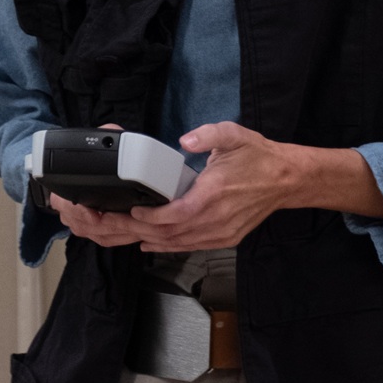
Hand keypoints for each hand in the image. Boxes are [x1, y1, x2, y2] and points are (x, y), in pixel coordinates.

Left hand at [48, 121, 382, 254]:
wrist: (289, 181)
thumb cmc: (261, 158)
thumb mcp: (234, 136)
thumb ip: (208, 136)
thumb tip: (185, 140)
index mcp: (212, 198)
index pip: (169, 218)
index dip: (141, 219)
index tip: (119, 210)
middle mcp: (211, 223)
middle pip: (159, 237)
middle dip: (123, 231)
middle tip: (93, 221)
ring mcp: (215, 234)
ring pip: (167, 245)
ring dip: (135, 239)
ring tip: (105, 229)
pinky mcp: (218, 239)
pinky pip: (180, 246)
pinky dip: (157, 243)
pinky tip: (139, 237)